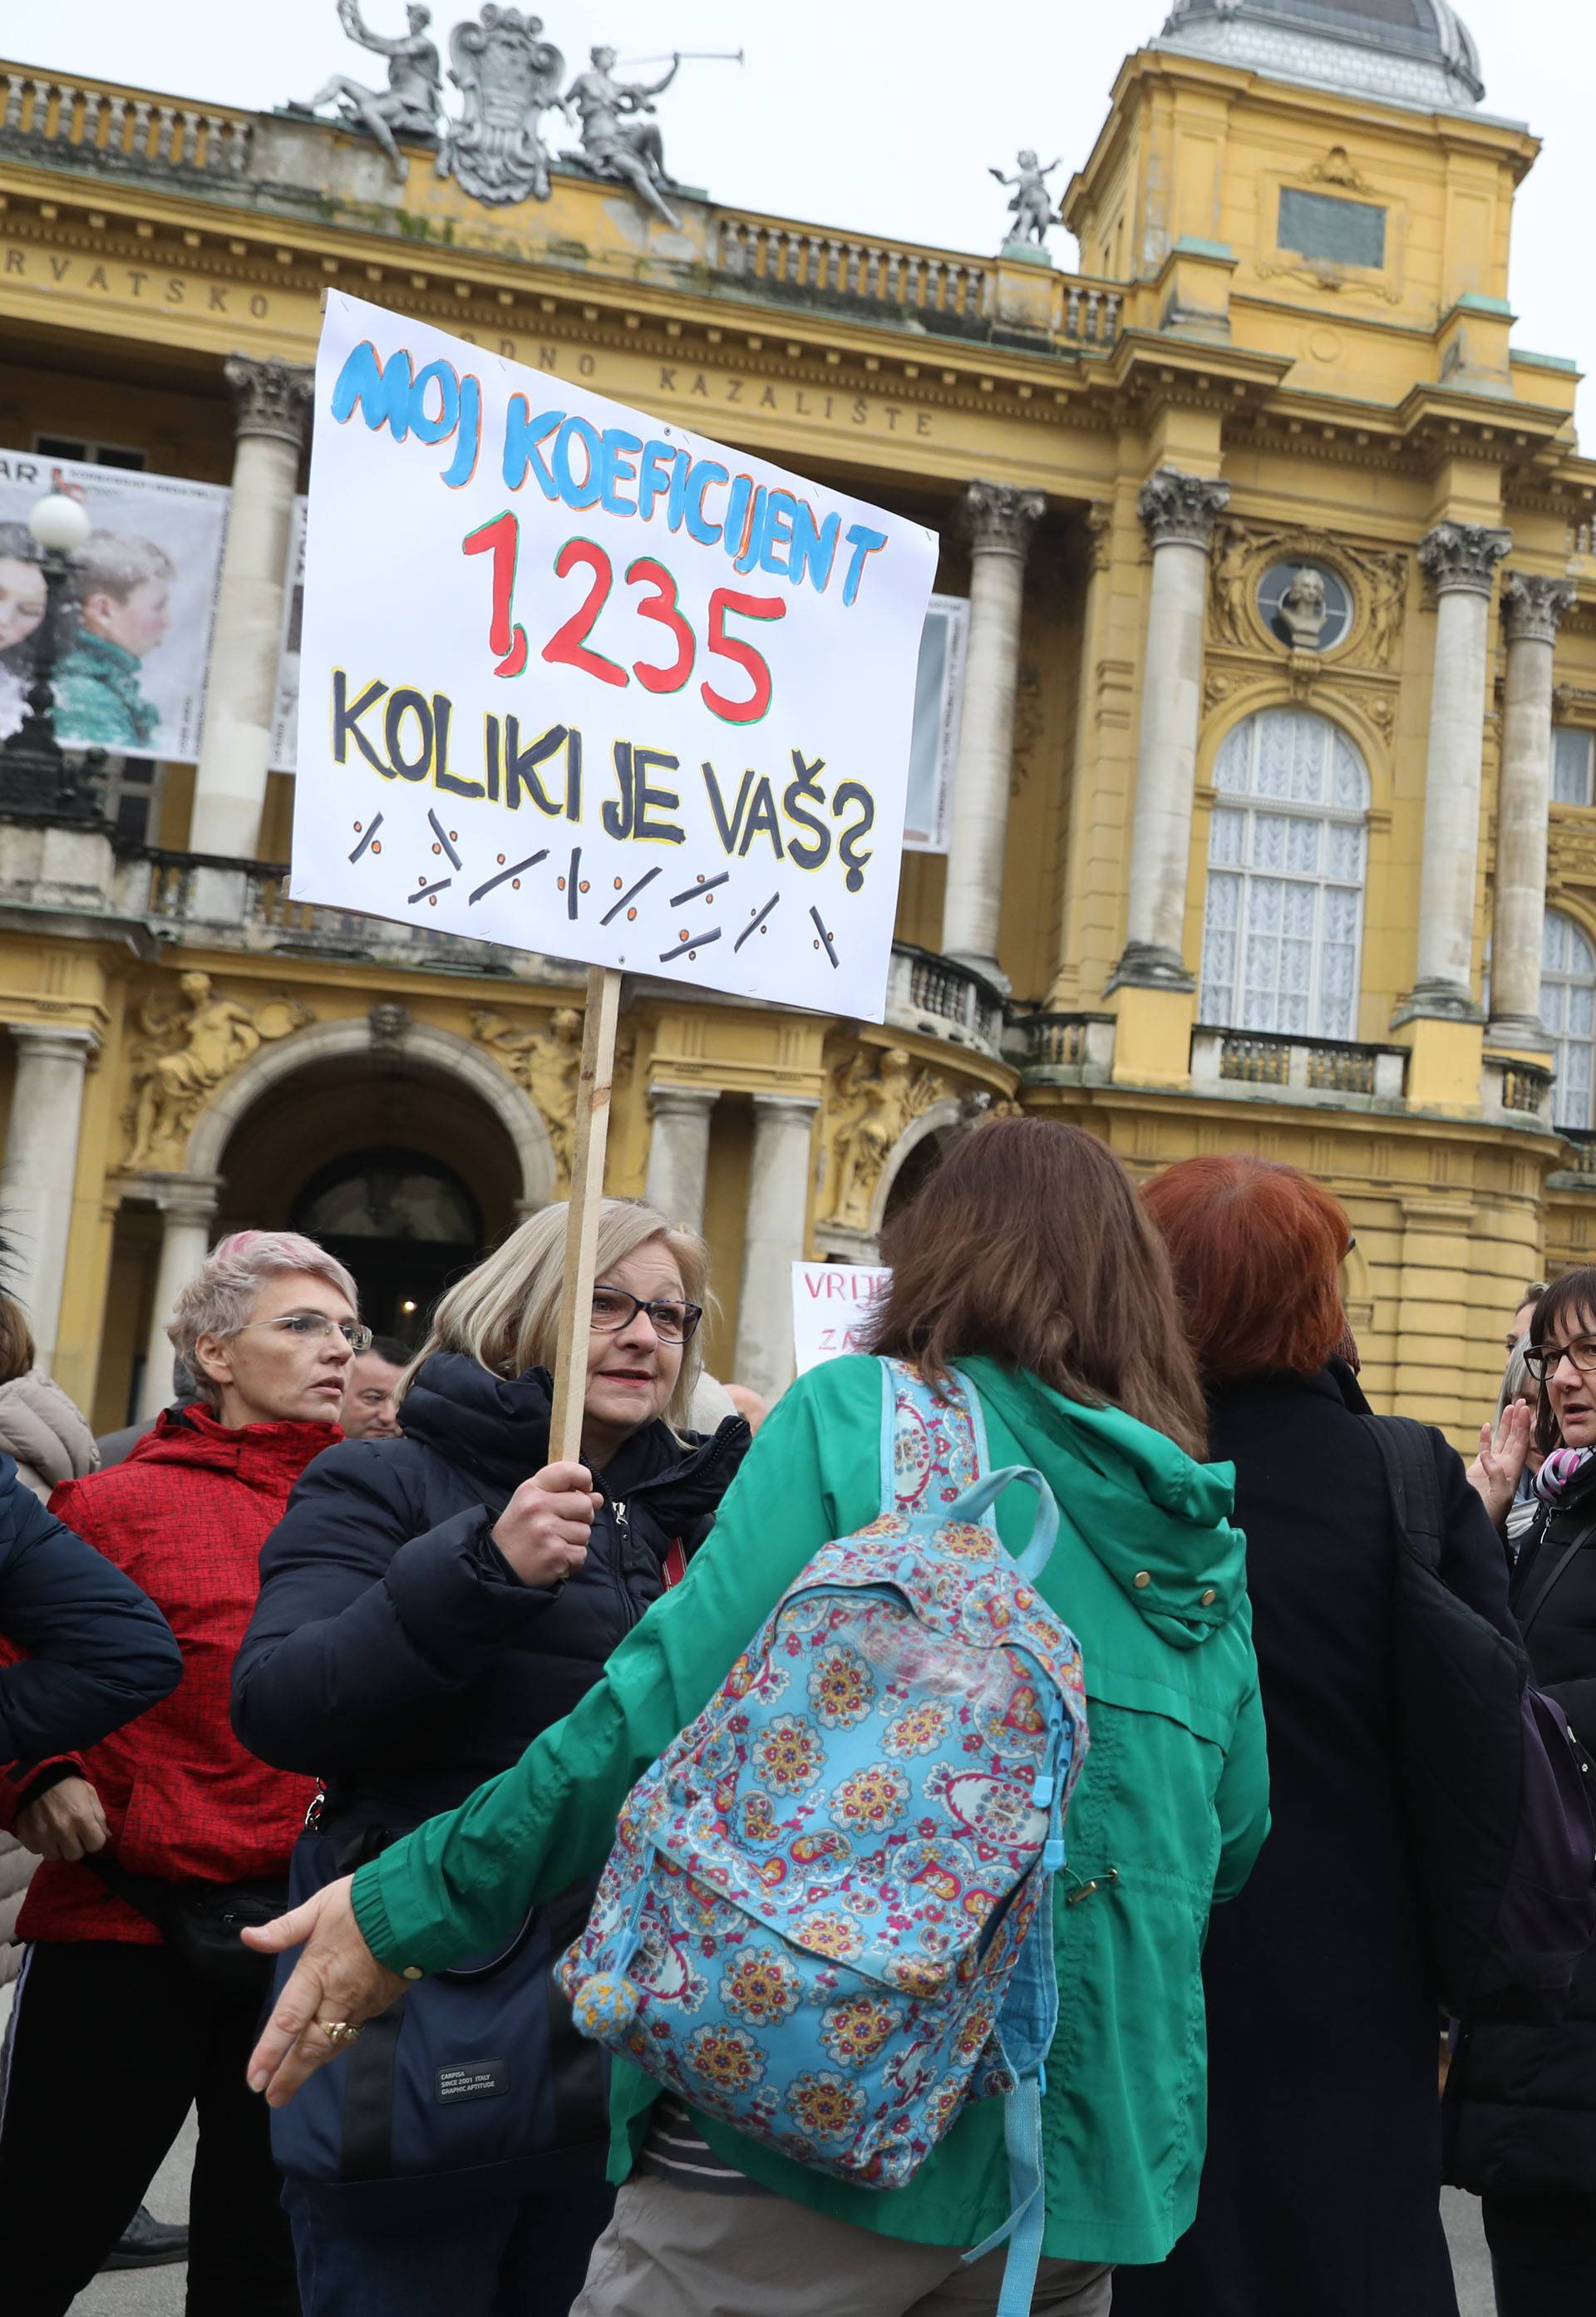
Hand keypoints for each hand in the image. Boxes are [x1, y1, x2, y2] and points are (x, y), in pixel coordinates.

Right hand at [16, 1775, 107, 1861]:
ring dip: (58, 1848)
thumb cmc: (68, 1785)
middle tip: (73, 1834)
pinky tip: (44, 1832)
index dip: (95, 1840)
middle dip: (77, 1846)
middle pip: (75, 1855)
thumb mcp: (89, 1794)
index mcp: (81, 1817)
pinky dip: (42, 1845)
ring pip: (55, 1856)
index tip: (90, 1834)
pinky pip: (38, 1851)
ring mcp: (43, 1834)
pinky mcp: (27, 1836)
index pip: (95, 1845)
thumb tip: (107, 1836)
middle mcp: (62, 1829)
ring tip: (57, 1834)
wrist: (37, 1776)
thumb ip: (100, 1817)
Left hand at [243, 1876, 408, 2106]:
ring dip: (309, 2068)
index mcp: (317, 1971)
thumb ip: (285, 1928)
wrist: (415, 1906)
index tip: (254, 2079)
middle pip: (310, 2045)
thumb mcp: (320, 1906)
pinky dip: (333, 2048)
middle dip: (289, 2074)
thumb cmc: (363, 1902)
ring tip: (289, 2088)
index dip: (270, 2052)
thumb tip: (248, 1938)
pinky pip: (351, 2032)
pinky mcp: (379, 2003)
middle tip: (272, 2098)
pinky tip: (323, 2053)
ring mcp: (361, 2003)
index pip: (288, 2019)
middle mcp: (338, 1995)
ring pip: (331, 2044)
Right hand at [491, 1461, 600, 1588]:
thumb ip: (563, 1496)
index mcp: (532, 1490)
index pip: (567, 1471)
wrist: (497, 1567)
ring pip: (585, 1532)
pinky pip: (581, 1553)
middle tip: (564, 1527)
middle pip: (585, 1504)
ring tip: (554, 1544)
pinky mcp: (555, 1555)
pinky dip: (573, 1560)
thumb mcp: (531, 1504)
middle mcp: (538, 1507)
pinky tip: (555, 1558)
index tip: (585, 1490)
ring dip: (576, 1541)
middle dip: (583, 1518)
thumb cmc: (519, 1533)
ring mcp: (547, 1531)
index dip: (583, 1478)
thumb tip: (597, 1497)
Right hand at [1466, 1400, 1532, 1530]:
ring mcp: (1490, 1467)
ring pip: (1500, 1441)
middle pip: (1513, 1439)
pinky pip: (1483, 1450)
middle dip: (1517, 1420)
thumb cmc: (1491, 1514)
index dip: (1523, 1427)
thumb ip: (1496, 1474)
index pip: (1520, 1444)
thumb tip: (1489, 1456)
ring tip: (1508, 1408)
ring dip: (1504, 1425)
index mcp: (1512, 1471)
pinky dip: (1485, 1438)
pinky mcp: (1477, 1470)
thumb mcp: (1500, 1497)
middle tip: (1520, 1401)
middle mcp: (1503, 1466)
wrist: (1475, 1523)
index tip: (1525, 1410)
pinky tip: (1486, 1426)